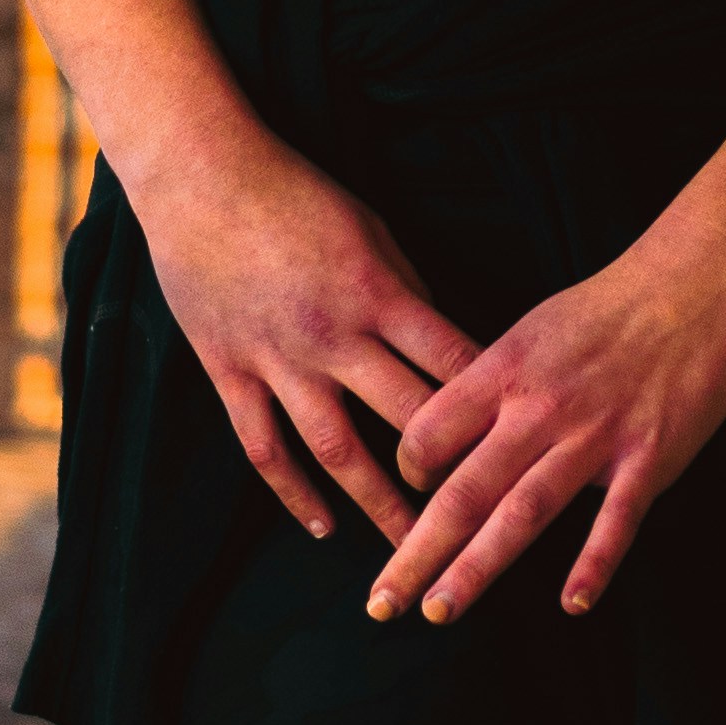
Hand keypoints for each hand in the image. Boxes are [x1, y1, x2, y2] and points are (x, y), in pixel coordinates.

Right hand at [134, 133, 479, 549]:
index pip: (450, 360)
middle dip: (449, 472)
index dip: (490, 405)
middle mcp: (332, 335)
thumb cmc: (296, 194)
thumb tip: (442, 343)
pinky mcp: (230, 371)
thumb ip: (406, 290)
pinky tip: (322, 525)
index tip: (523, 444)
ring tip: (410, 549)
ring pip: (336, 450)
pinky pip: (264, 446)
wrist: (202, 175)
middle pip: (405, 417)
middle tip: (484, 521)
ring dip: (377, 503)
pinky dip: (293, 492)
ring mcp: (278, 359)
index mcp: (376, 293)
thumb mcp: (370, 228)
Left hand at [364, 231, 725, 625]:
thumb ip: (490, 388)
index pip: (430, 433)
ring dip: (477, 569)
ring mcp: (595, 436)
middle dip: (416, 552)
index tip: (407, 498)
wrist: (692, 282)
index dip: (408, 472)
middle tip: (382, 603)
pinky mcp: (648, 457)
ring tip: (440, 611)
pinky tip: (573, 604)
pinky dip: (594, 564)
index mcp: (504, 372)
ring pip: (523, 514)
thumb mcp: (530, 332)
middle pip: (463, 490)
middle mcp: (539, 409)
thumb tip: (445, 438)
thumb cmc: (607, 308)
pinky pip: (616, 520)